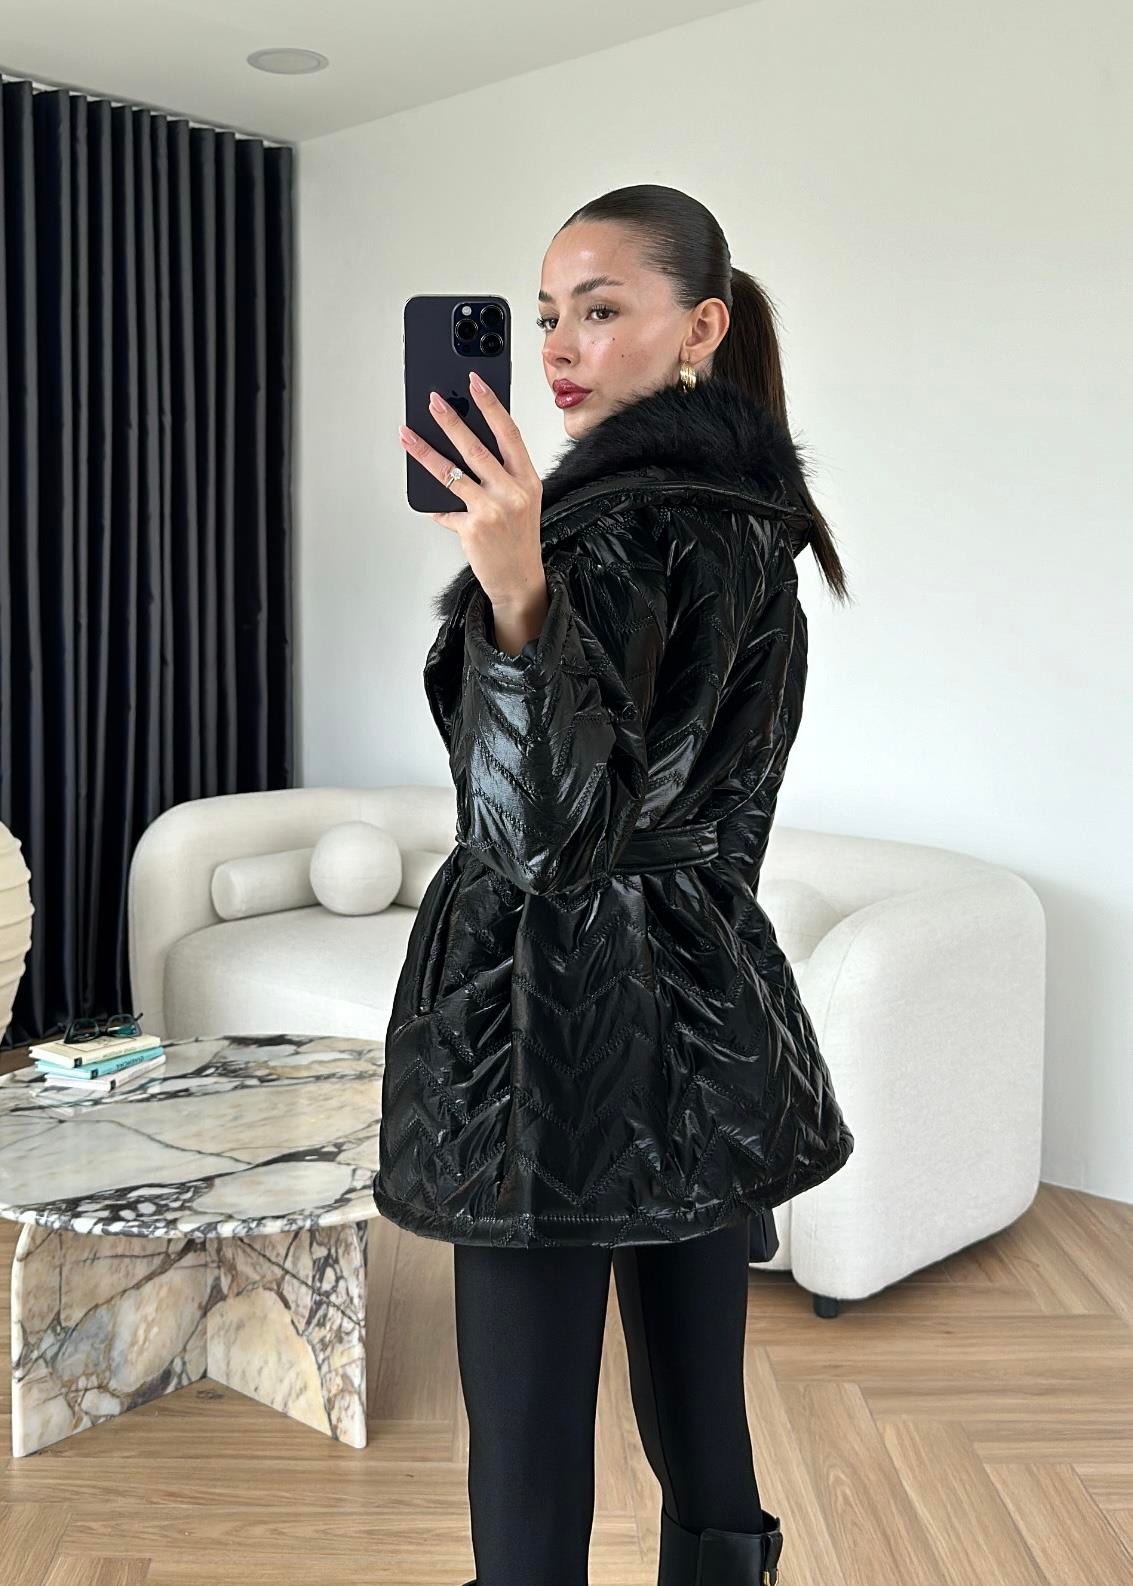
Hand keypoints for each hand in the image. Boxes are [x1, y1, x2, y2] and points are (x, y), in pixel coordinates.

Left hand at [399, 372, 544, 609]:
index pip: (509, 433)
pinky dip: (436, 506)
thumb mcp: (521, 500)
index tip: (475, 382)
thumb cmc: (518, 538)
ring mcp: (492, 510)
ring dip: (425, 451)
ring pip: (452, 472)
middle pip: (476, 447)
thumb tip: (465, 448)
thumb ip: (500, 475)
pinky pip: (445, 508)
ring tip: (408, 434)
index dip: (491, 405)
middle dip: (451, 421)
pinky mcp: (473, 528)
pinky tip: (429, 502)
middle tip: (433, 401)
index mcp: (527, 479)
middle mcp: (512, 492)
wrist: (519, 580)